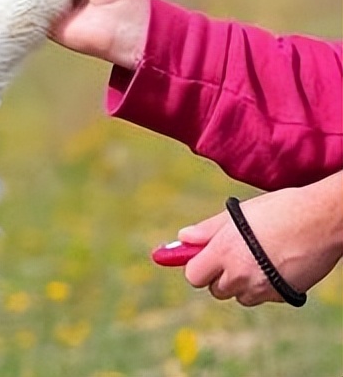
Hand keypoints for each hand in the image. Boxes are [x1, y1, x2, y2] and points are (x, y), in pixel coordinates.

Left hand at [179, 171, 342, 305]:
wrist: (324, 219)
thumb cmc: (280, 209)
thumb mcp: (238, 214)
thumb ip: (207, 230)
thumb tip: (182, 239)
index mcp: (224, 252)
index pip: (193, 276)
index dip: (198, 266)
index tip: (205, 257)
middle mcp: (240, 275)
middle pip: (215, 290)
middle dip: (220, 275)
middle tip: (234, 254)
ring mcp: (263, 289)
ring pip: (240, 296)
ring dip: (242, 283)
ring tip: (257, 257)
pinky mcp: (283, 295)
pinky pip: (264, 297)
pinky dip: (265, 287)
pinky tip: (276, 265)